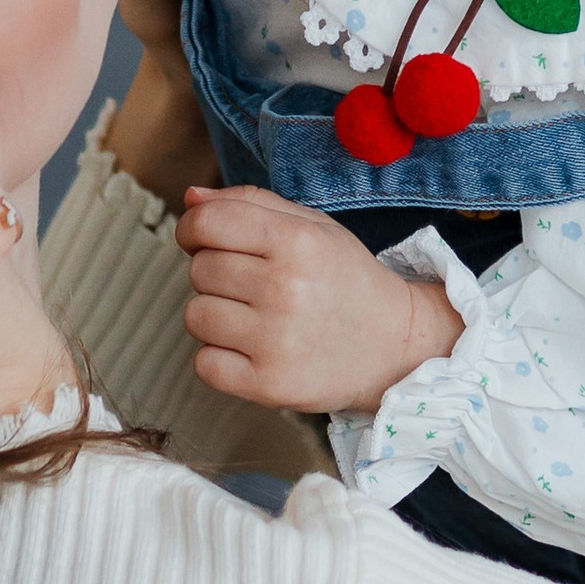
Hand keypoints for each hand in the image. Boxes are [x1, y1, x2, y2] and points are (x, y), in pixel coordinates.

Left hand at [179, 182, 463, 416]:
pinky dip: (219, 358)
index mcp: (297, 241)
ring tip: (254, 318)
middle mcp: (286, 289)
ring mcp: (276, 340)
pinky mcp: (269, 384)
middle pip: (199, 270)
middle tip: (252, 284)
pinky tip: (251, 349)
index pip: (207, 224)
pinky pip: (204, 364)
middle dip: (215, 273)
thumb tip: (190, 199)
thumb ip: (250, 203)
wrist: (394, 347)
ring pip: (196, 316)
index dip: (193, 229)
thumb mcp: (312, 226)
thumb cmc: (345, 280)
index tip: (203, 240)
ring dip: (216, 316)